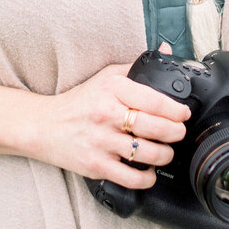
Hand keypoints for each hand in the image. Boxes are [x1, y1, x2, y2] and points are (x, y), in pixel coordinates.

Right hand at [36, 55, 190, 189]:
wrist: (45, 125)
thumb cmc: (80, 101)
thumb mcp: (106, 77)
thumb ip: (136, 66)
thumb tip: (164, 50)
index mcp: (113, 89)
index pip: (156, 101)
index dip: (177, 111)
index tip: (183, 114)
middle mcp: (107, 114)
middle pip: (157, 128)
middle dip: (176, 133)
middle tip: (178, 133)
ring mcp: (102, 141)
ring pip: (149, 154)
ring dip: (166, 155)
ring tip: (166, 151)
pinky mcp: (97, 165)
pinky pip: (132, 178)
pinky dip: (147, 178)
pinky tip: (148, 170)